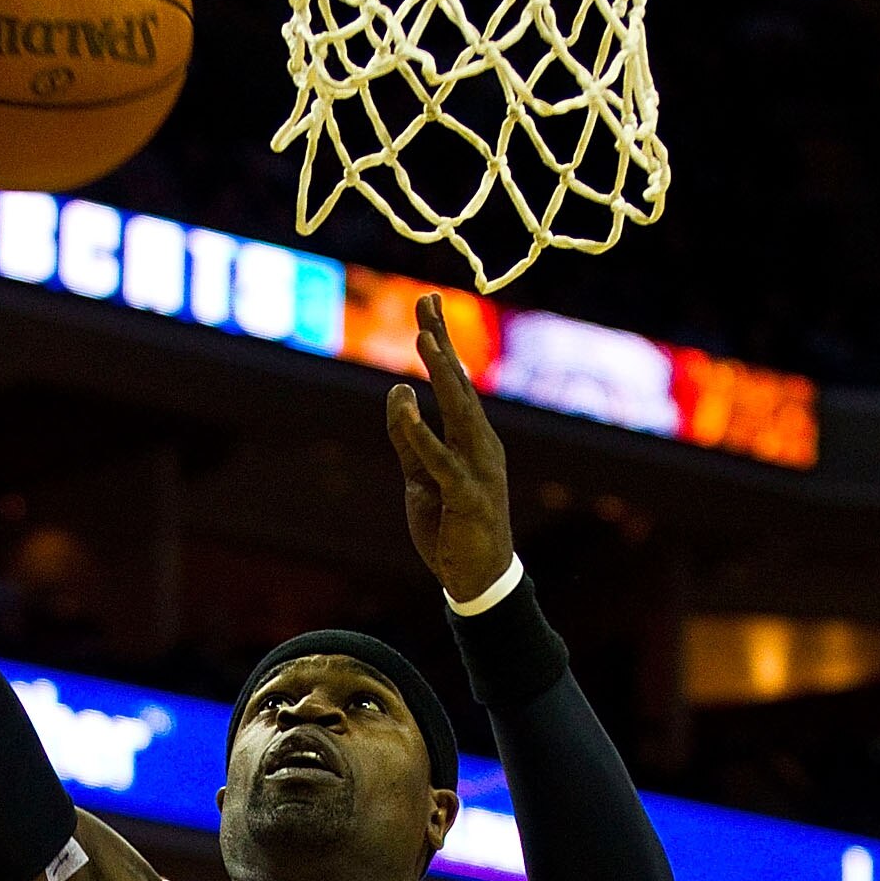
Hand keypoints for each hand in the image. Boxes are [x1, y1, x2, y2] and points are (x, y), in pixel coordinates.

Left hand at [386, 291, 514, 603]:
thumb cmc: (451, 525)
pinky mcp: (468, 497)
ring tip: (424, 338)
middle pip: (460, 385)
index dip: (441, 343)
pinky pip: (443, 461)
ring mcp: (479, 470)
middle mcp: (481, 445)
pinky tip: (408, 407)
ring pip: (459, 414)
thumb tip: (397, 392)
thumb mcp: (419, 476)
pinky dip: (424, 435)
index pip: (455, 382)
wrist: (476, 578)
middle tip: (428, 301)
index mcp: (471, 438)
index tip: (428, 304)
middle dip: (442, 343)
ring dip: (442, 375)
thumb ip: (407, 437)